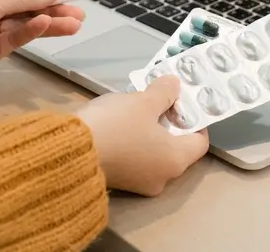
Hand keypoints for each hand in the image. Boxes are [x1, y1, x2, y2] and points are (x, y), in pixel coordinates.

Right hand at [78, 75, 208, 195]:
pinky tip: (120, 124)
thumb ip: (164, 92)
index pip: (199, 142)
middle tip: (159, 100)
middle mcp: (162, 178)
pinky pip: (135, 159)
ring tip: (137, 108)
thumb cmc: (116, 126)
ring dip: (150, 131)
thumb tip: (175, 85)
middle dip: (169, 122)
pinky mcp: (118, 182)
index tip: (183, 102)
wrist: (70, 152)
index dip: (195, 120)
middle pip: (176, 148)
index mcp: (175, 161)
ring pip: (154, 153)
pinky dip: (134, 142)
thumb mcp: (143, 102)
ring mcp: (139, 184)